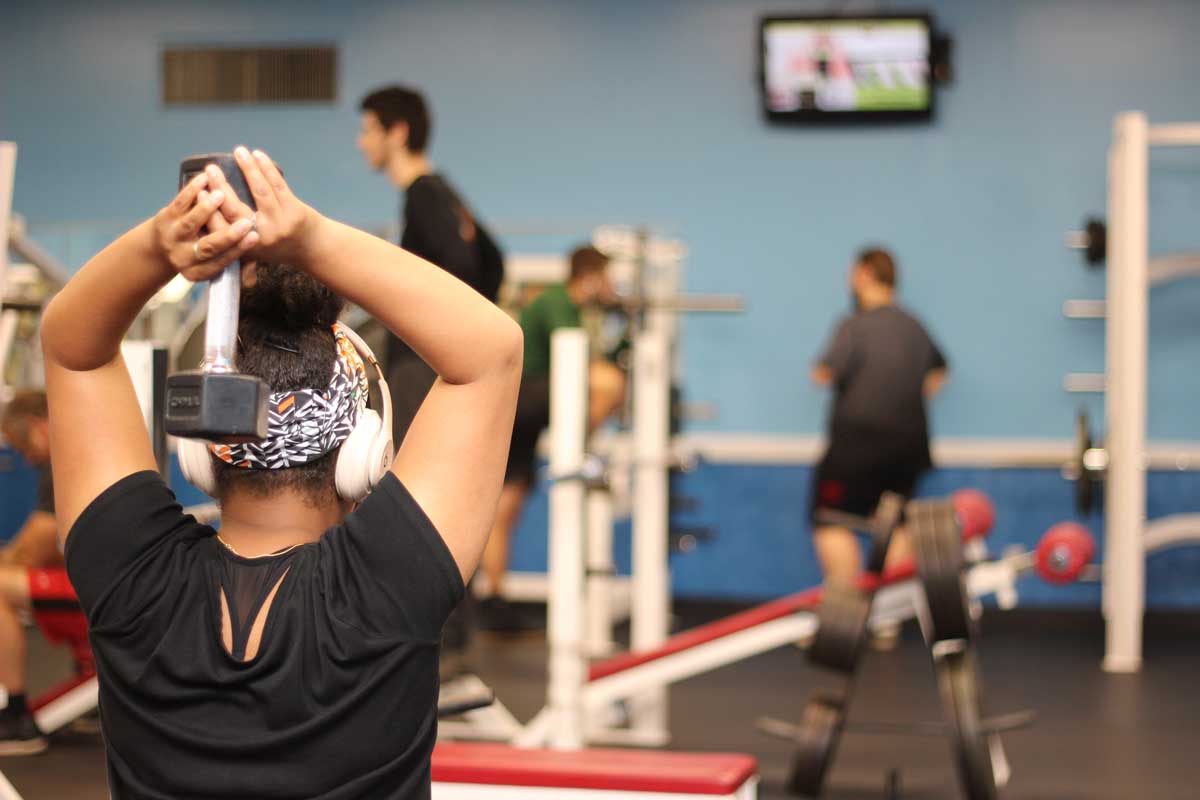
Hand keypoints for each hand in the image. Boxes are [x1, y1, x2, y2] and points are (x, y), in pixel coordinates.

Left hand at [151, 172, 259, 281]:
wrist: (159, 247)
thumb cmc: (198, 252)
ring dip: (207, 209)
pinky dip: (191, 190)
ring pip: (191, 224)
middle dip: (228, 235)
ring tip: (221, 196)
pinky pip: (179, 203)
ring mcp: (173, 237)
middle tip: (246, 222)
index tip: (255, 237)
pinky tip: (204, 179)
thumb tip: (251, 281)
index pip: (221, 261)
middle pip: (208, 247)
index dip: (238, 249)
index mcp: (198, 271)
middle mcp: (184, 257)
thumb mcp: (210, 265)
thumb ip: (232, 267)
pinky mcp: (164, 218)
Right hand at [205, 146, 318, 266]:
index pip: (221, 227)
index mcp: (246, 247)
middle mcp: (262, 236)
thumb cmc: (279, 246)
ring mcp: (280, 223)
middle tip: (209, 169)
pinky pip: (278, 185)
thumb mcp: (254, 251)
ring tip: (238, 152)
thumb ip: (231, 237)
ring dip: (247, 168)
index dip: (207, 208)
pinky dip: (266, 168)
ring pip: (259, 191)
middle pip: (236, 208)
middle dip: (221, 186)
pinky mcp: (295, 211)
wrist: (314, 249)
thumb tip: (204, 217)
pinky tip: (257, 155)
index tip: (198, 190)